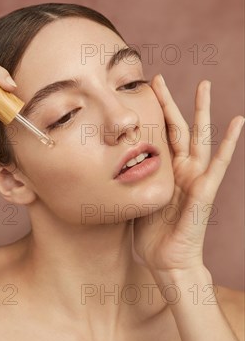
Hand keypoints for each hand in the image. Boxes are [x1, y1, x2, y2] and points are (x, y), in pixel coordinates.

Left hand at [133, 74, 243, 273]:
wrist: (166, 261)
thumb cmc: (151, 235)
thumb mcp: (135, 200)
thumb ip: (129, 181)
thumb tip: (108, 167)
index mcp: (165, 171)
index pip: (158, 135)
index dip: (151, 114)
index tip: (140, 92)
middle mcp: (181, 170)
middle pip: (176, 128)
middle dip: (167, 103)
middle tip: (158, 78)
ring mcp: (195, 178)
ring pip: (199, 137)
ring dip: (202, 111)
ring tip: (205, 85)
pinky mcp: (205, 190)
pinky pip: (219, 163)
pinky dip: (229, 142)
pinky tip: (237, 122)